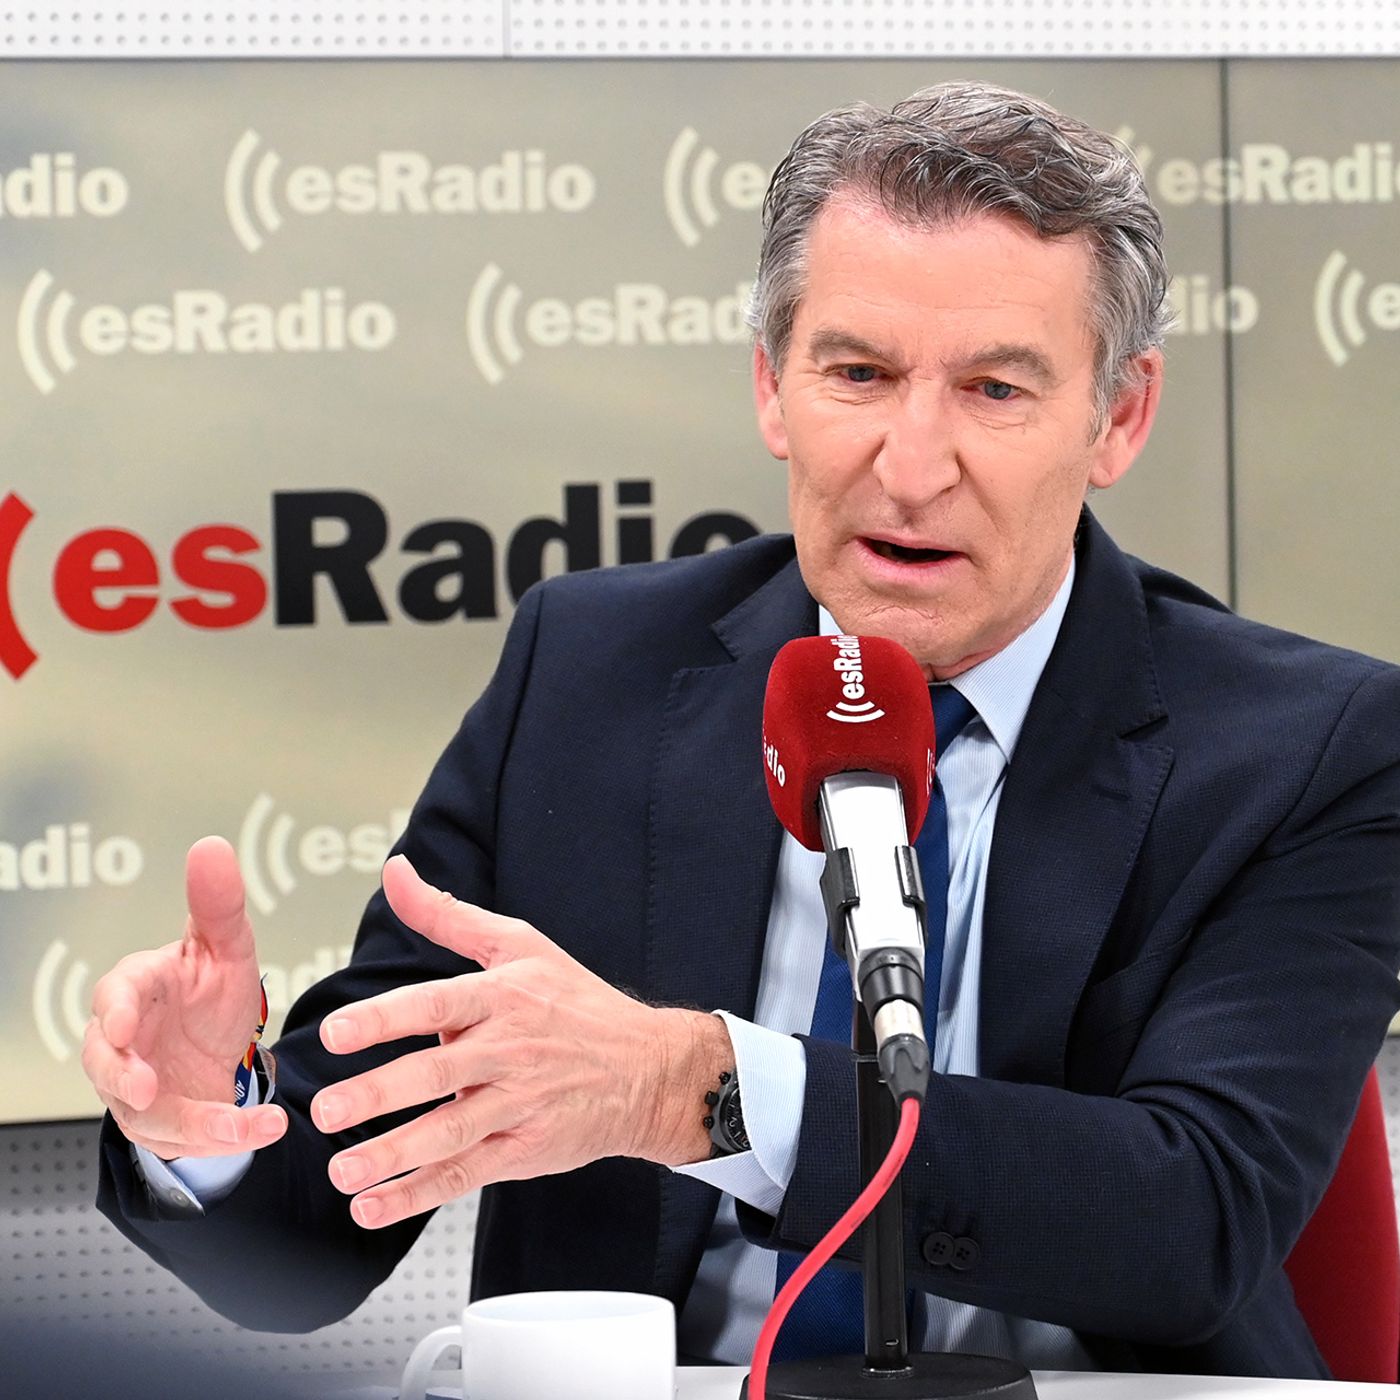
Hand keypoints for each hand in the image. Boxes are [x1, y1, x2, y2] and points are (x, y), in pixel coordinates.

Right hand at [82, 836, 287, 1157]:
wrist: (224, 1049)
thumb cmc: (211, 991)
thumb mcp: (228, 948)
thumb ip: (219, 905)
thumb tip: (211, 846)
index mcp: (140, 988)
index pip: (115, 992)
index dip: (113, 1009)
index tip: (120, 1022)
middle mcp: (126, 1041)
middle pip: (102, 1059)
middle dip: (120, 1075)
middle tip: (144, 1087)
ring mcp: (135, 1086)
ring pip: (140, 1110)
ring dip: (187, 1121)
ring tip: (235, 1125)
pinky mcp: (158, 1122)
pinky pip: (181, 1137)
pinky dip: (222, 1137)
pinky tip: (263, 1129)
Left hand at [312, 855, 731, 1229]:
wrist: (649, 1069)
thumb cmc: (576, 1003)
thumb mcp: (520, 945)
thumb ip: (447, 915)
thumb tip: (395, 872)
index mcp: (503, 996)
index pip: (436, 1004)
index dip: (385, 1018)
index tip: (338, 1033)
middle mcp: (510, 1050)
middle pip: (438, 1074)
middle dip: (378, 1094)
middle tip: (326, 1111)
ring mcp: (519, 1104)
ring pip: (450, 1133)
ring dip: (392, 1155)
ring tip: (343, 1171)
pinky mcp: (526, 1150)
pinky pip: (466, 1174)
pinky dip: (419, 1193)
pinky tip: (374, 1206)